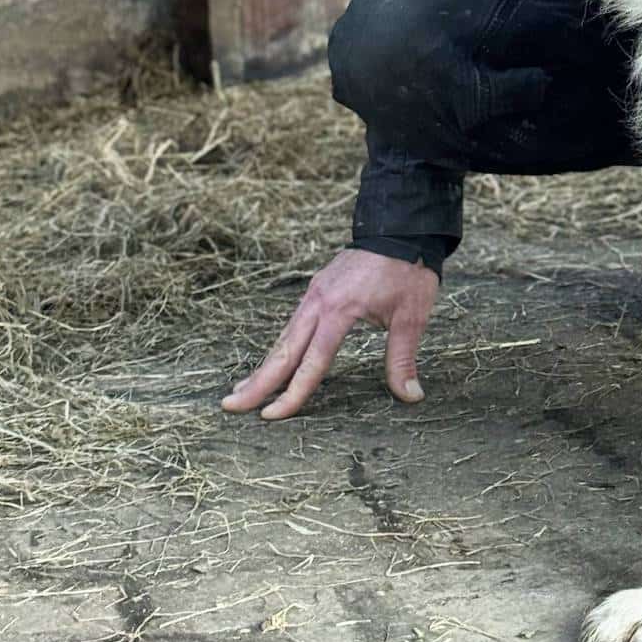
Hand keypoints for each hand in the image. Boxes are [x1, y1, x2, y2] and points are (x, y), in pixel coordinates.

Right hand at [222, 248, 438, 419]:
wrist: (401, 226)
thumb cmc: (408, 271)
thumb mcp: (411, 316)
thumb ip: (403, 357)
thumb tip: (412, 395)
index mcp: (339, 311)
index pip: (311, 363)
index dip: (292, 393)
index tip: (271, 416)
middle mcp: (319, 303)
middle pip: (283, 351)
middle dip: (257, 382)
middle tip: (229, 406)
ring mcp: (315, 294)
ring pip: (284, 336)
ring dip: (263, 365)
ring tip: (241, 389)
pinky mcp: (318, 288)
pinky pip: (293, 324)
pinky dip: (279, 346)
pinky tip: (273, 360)